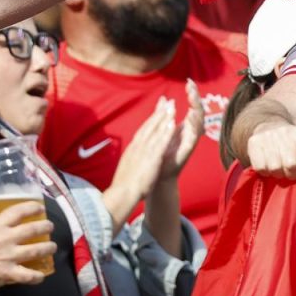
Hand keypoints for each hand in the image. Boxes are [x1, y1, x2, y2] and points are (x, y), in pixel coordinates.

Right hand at [0, 203, 54, 295]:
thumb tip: (2, 226)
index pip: (19, 211)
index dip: (33, 207)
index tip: (40, 208)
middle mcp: (5, 239)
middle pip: (33, 229)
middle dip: (46, 227)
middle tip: (50, 227)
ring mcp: (8, 257)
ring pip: (36, 250)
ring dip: (47, 248)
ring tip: (51, 247)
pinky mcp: (7, 273)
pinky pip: (28, 275)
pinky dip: (37, 276)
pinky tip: (41, 276)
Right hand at [106, 97, 176, 214]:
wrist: (122, 194)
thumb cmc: (124, 184)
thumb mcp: (127, 166)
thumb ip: (132, 158)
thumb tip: (133, 155)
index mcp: (133, 148)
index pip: (143, 130)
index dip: (152, 118)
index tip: (159, 109)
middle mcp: (138, 146)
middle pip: (150, 126)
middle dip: (160, 112)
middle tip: (168, 100)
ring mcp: (144, 151)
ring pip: (156, 131)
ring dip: (164, 118)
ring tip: (173, 106)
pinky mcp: (151, 158)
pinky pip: (160, 143)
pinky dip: (166, 132)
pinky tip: (173, 124)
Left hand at [158, 82, 205, 181]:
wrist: (158, 174)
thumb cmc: (161, 153)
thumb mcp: (162, 128)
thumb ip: (164, 113)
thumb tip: (164, 98)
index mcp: (186, 126)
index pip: (193, 106)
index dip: (192, 94)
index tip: (189, 81)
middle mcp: (191, 132)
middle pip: (199, 111)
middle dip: (196, 98)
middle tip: (191, 86)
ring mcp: (191, 141)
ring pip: (199, 122)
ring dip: (197, 109)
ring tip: (193, 97)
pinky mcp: (188, 149)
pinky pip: (194, 136)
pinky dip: (194, 126)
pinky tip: (191, 116)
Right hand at [244, 121, 295, 185]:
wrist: (268, 126)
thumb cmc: (290, 144)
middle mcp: (285, 133)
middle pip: (291, 164)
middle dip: (292, 174)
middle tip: (290, 173)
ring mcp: (268, 137)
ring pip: (275, 168)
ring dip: (278, 173)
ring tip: (279, 168)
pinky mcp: (254, 143)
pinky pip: (261, 168)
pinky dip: (265, 172)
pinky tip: (268, 166)